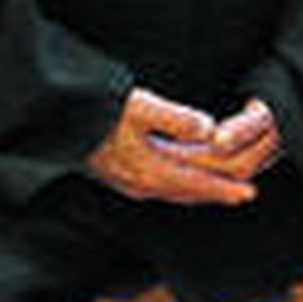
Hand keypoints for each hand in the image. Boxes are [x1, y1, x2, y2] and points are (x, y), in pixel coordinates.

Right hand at [87, 86, 259, 206]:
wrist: (53, 122)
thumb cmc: (93, 112)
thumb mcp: (137, 108)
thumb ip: (175, 118)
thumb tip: (209, 127)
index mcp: (150, 170)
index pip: (197, 183)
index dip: (224, 188)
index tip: (249, 193)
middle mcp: (140, 182)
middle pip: (188, 193)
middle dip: (216, 192)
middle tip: (242, 191)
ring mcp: (125, 181)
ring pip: (173, 192)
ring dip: (197, 191)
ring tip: (214, 189)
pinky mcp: (115, 173)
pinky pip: (157, 186)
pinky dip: (177, 185)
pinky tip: (173, 177)